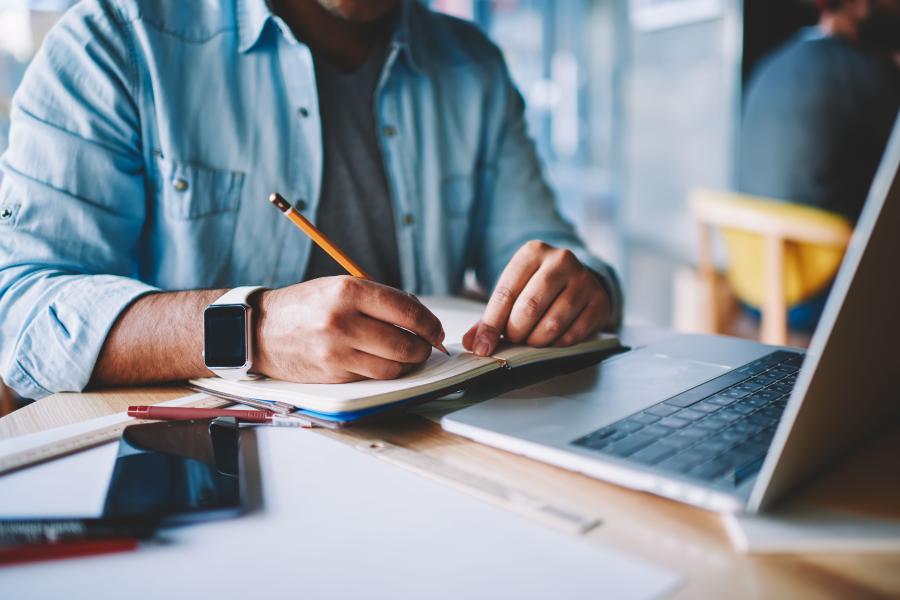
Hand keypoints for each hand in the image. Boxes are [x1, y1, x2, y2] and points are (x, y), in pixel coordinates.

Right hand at [253, 277, 444, 382]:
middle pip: (406, 343)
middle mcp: (343, 321)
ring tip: (405, 355)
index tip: (435, 330)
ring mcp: (337, 351)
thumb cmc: (306, 306)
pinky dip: (383, 372)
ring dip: (407, 364)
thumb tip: (420, 318)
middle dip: (423, 347)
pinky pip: (373, 377)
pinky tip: (381, 362)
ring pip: (393, 367)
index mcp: (349, 291)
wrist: (260, 330)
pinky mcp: (333, 374)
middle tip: (424, 345)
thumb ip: (380, 300)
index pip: (407, 310)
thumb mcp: (341, 287)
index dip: (430, 323)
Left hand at [463, 241, 610, 355]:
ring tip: (532, 337)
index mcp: (532, 253)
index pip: (505, 293)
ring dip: (536, 340)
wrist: (579, 279)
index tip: (482, 347)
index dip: (491, 325)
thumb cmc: (538, 287)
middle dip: (516, 332)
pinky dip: (557, 344)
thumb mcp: (514, 292)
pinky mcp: (599, 300)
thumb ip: (491, 317)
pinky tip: (553, 337)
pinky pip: (572, 335)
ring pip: (551, 324)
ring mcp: (583, 280)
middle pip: (528, 309)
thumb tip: (473, 344)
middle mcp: (560, 260)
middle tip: (514, 337)